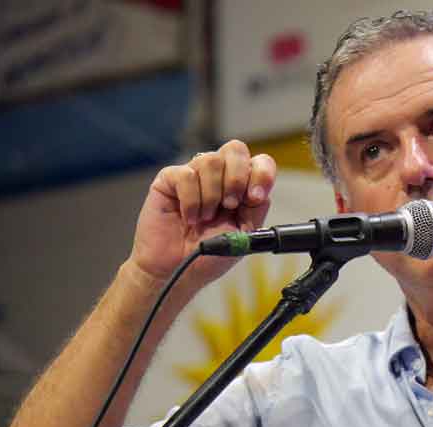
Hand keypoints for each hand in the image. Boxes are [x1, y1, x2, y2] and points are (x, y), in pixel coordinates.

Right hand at [128, 140, 275, 290]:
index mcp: (242, 188)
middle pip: (236, 149)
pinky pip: (186, 175)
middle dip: (236, 177)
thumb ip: (255, 211)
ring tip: (204, 218)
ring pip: (211, 160)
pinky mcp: (170, 179)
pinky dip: (191, 201)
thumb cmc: (207, 256)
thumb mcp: (243, 237)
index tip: (254, 198)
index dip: (262, 175)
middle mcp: (219, 176)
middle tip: (230, 205)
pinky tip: (189, 218)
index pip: (260, 162)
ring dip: (211, 195)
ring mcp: (195, 175)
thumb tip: (261, 191)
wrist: (176, 271)